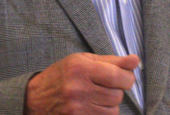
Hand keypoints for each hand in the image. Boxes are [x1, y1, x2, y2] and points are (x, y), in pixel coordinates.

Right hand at [24, 52, 138, 114]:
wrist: (34, 98)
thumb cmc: (61, 76)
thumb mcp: (82, 60)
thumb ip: (111, 61)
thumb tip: (136, 60)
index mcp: (80, 68)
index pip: (117, 76)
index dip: (127, 78)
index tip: (124, 77)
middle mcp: (78, 88)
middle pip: (117, 95)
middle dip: (116, 91)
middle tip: (105, 87)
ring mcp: (76, 108)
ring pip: (112, 111)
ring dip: (110, 105)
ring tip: (97, 98)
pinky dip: (102, 114)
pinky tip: (92, 107)